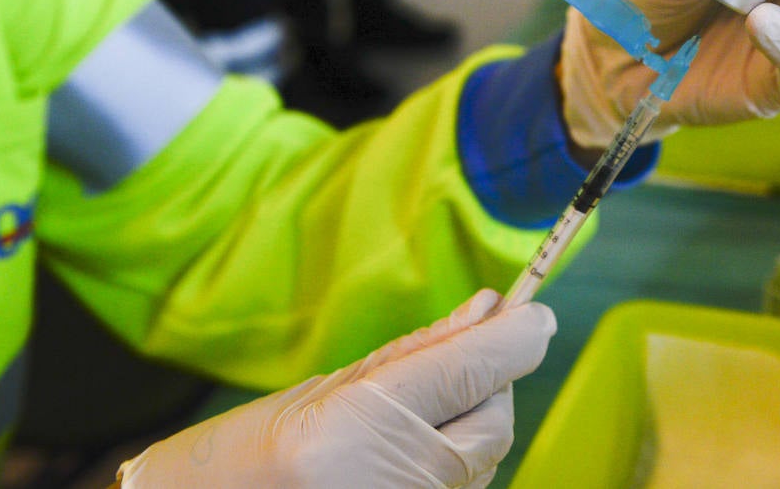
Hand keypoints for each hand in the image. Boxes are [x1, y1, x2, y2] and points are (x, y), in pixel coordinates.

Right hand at [117, 290, 555, 488]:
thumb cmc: (245, 458)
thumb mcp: (328, 388)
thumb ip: (417, 350)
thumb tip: (487, 308)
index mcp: (361, 423)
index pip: (474, 370)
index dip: (516, 336)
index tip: (534, 313)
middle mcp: (394, 476)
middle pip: (494, 419)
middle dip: (489, 384)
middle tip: (455, 362)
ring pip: (485, 457)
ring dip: (469, 425)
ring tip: (406, 419)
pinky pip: (463, 486)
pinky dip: (454, 461)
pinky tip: (408, 451)